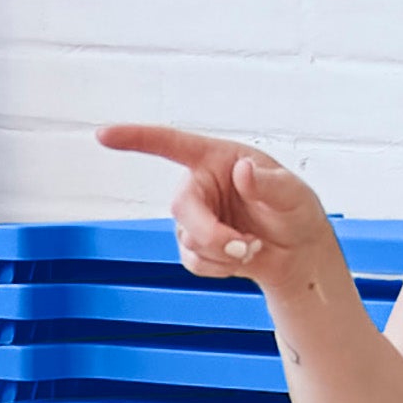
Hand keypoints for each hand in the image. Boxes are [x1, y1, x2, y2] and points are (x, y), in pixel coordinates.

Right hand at [97, 125, 336, 281]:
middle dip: (210, 233)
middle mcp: (200, 186)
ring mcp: (195, 218)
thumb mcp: (293, 193)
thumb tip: (242, 171)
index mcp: (217, 159)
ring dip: (223, 252)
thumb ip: (268, 183)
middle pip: (181, 207)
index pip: (172, 144)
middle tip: (242, 246)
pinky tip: (240, 258)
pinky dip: (220, 267)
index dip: (137, 139)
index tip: (105, 135)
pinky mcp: (195, 247)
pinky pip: (194, 262)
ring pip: (189, 240)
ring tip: (252, 247)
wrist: (297, 254)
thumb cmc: (295, 212)